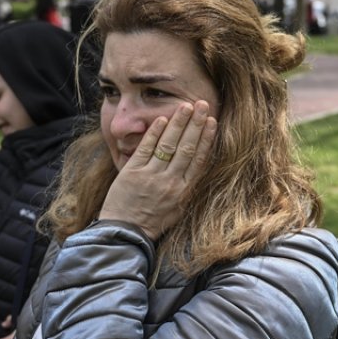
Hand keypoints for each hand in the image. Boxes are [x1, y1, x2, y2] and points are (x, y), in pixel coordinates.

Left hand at [98, 101, 216, 239]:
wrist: (126, 233)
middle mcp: (170, 182)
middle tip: (202, 105)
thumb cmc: (152, 222)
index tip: (212, 121)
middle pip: (187, 147)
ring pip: (169, 145)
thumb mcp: (177, 209)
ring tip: (186, 106)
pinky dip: (155, 133)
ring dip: (178, 123)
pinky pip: (146, 148)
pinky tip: (163, 119)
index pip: (199, 159)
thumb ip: (186, 188)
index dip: (206, 138)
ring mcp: (151, 176)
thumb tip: (196, 168)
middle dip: (196, 124)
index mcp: (184, 190)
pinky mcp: (133, 173)